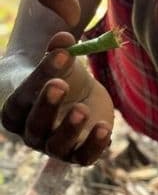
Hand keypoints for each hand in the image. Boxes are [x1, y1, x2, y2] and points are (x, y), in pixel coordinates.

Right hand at [1, 32, 113, 164]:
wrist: (77, 93)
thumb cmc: (60, 73)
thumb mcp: (60, 59)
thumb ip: (60, 49)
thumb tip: (64, 37)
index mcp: (16, 109)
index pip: (22, 97)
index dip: (39, 76)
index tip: (60, 54)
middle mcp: (31, 133)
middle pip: (35, 125)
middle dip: (47, 105)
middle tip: (60, 84)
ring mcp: (54, 146)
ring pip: (57, 146)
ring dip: (69, 128)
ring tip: (83, 109)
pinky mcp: (79, 153)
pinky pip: (84, 157)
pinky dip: (94, 146)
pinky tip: (105, 128)